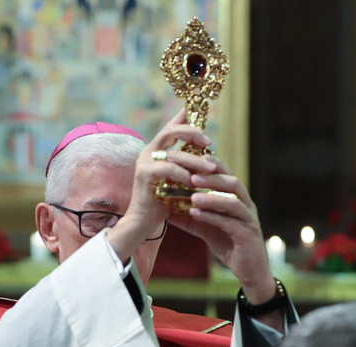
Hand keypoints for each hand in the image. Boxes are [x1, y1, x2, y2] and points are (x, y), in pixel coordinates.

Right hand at [108, 110, 216, 262]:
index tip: (200, 114)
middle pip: (171, 131)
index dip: (184, 118)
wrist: (143, 222)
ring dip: (195, 160)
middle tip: (209, 143)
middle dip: (192, 133)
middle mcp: (148, 152)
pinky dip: (183, 174)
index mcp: (156, 151)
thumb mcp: (177, 180)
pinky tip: (194, 181)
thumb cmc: (162, 203)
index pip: (170, 127)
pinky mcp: (144, 175)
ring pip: (174, 153)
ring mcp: (145, 162)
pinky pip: (168, 169)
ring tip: (211, 167)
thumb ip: (186, 166)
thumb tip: (206, 154)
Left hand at [166, 156, 275, 304]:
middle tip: (190, 174)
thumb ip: (189, 218)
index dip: (210, 166)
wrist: (249, 271)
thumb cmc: (229, 245)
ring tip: (192, 195)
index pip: (225, 176)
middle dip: (212, 177)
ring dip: (212, 196)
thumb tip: (166, 209)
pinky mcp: (247, 235)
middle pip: (232, 183)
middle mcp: (246, 205)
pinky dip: (213, 216)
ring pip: (233, 201)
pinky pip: (230, 222)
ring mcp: (248, 219)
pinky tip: (196, 213)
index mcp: (237, 199)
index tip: (191, 160)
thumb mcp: (206, 229)